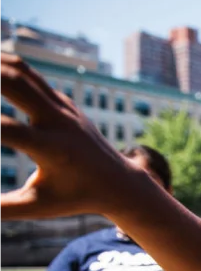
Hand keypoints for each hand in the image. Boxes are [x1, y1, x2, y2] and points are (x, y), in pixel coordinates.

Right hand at [0, 54, 149, 218]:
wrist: (119, 182)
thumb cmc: (74, 198)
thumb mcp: (36, 207)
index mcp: (53, 151)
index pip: (6, 129)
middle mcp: (59, 123)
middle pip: (16, 84)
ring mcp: (64, 109)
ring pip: (23, 72)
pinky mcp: (63, 102)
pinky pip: (31, 75)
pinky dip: (2, 64)